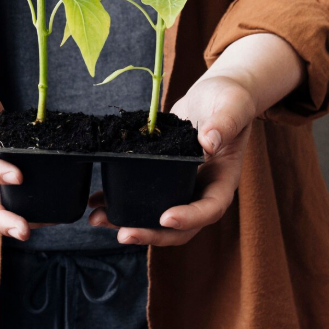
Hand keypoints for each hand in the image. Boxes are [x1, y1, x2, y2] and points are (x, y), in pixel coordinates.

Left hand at [89, 74, 255, 244]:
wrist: (217, 94)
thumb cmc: (232, 100)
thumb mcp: (232, 107)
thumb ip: (224, 124)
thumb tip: (209, 142)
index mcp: (223, 180)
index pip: (209, 209)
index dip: (188, 218)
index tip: (165, 217)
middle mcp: (201, 190)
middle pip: (180, 227)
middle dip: (151, 233)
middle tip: (124, 234)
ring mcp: (181, 186)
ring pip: (156, 216)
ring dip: (128, 222)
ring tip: (97, 220)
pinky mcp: (163, 176)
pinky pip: (142, 195)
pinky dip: (119, 200)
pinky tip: (96, 200)